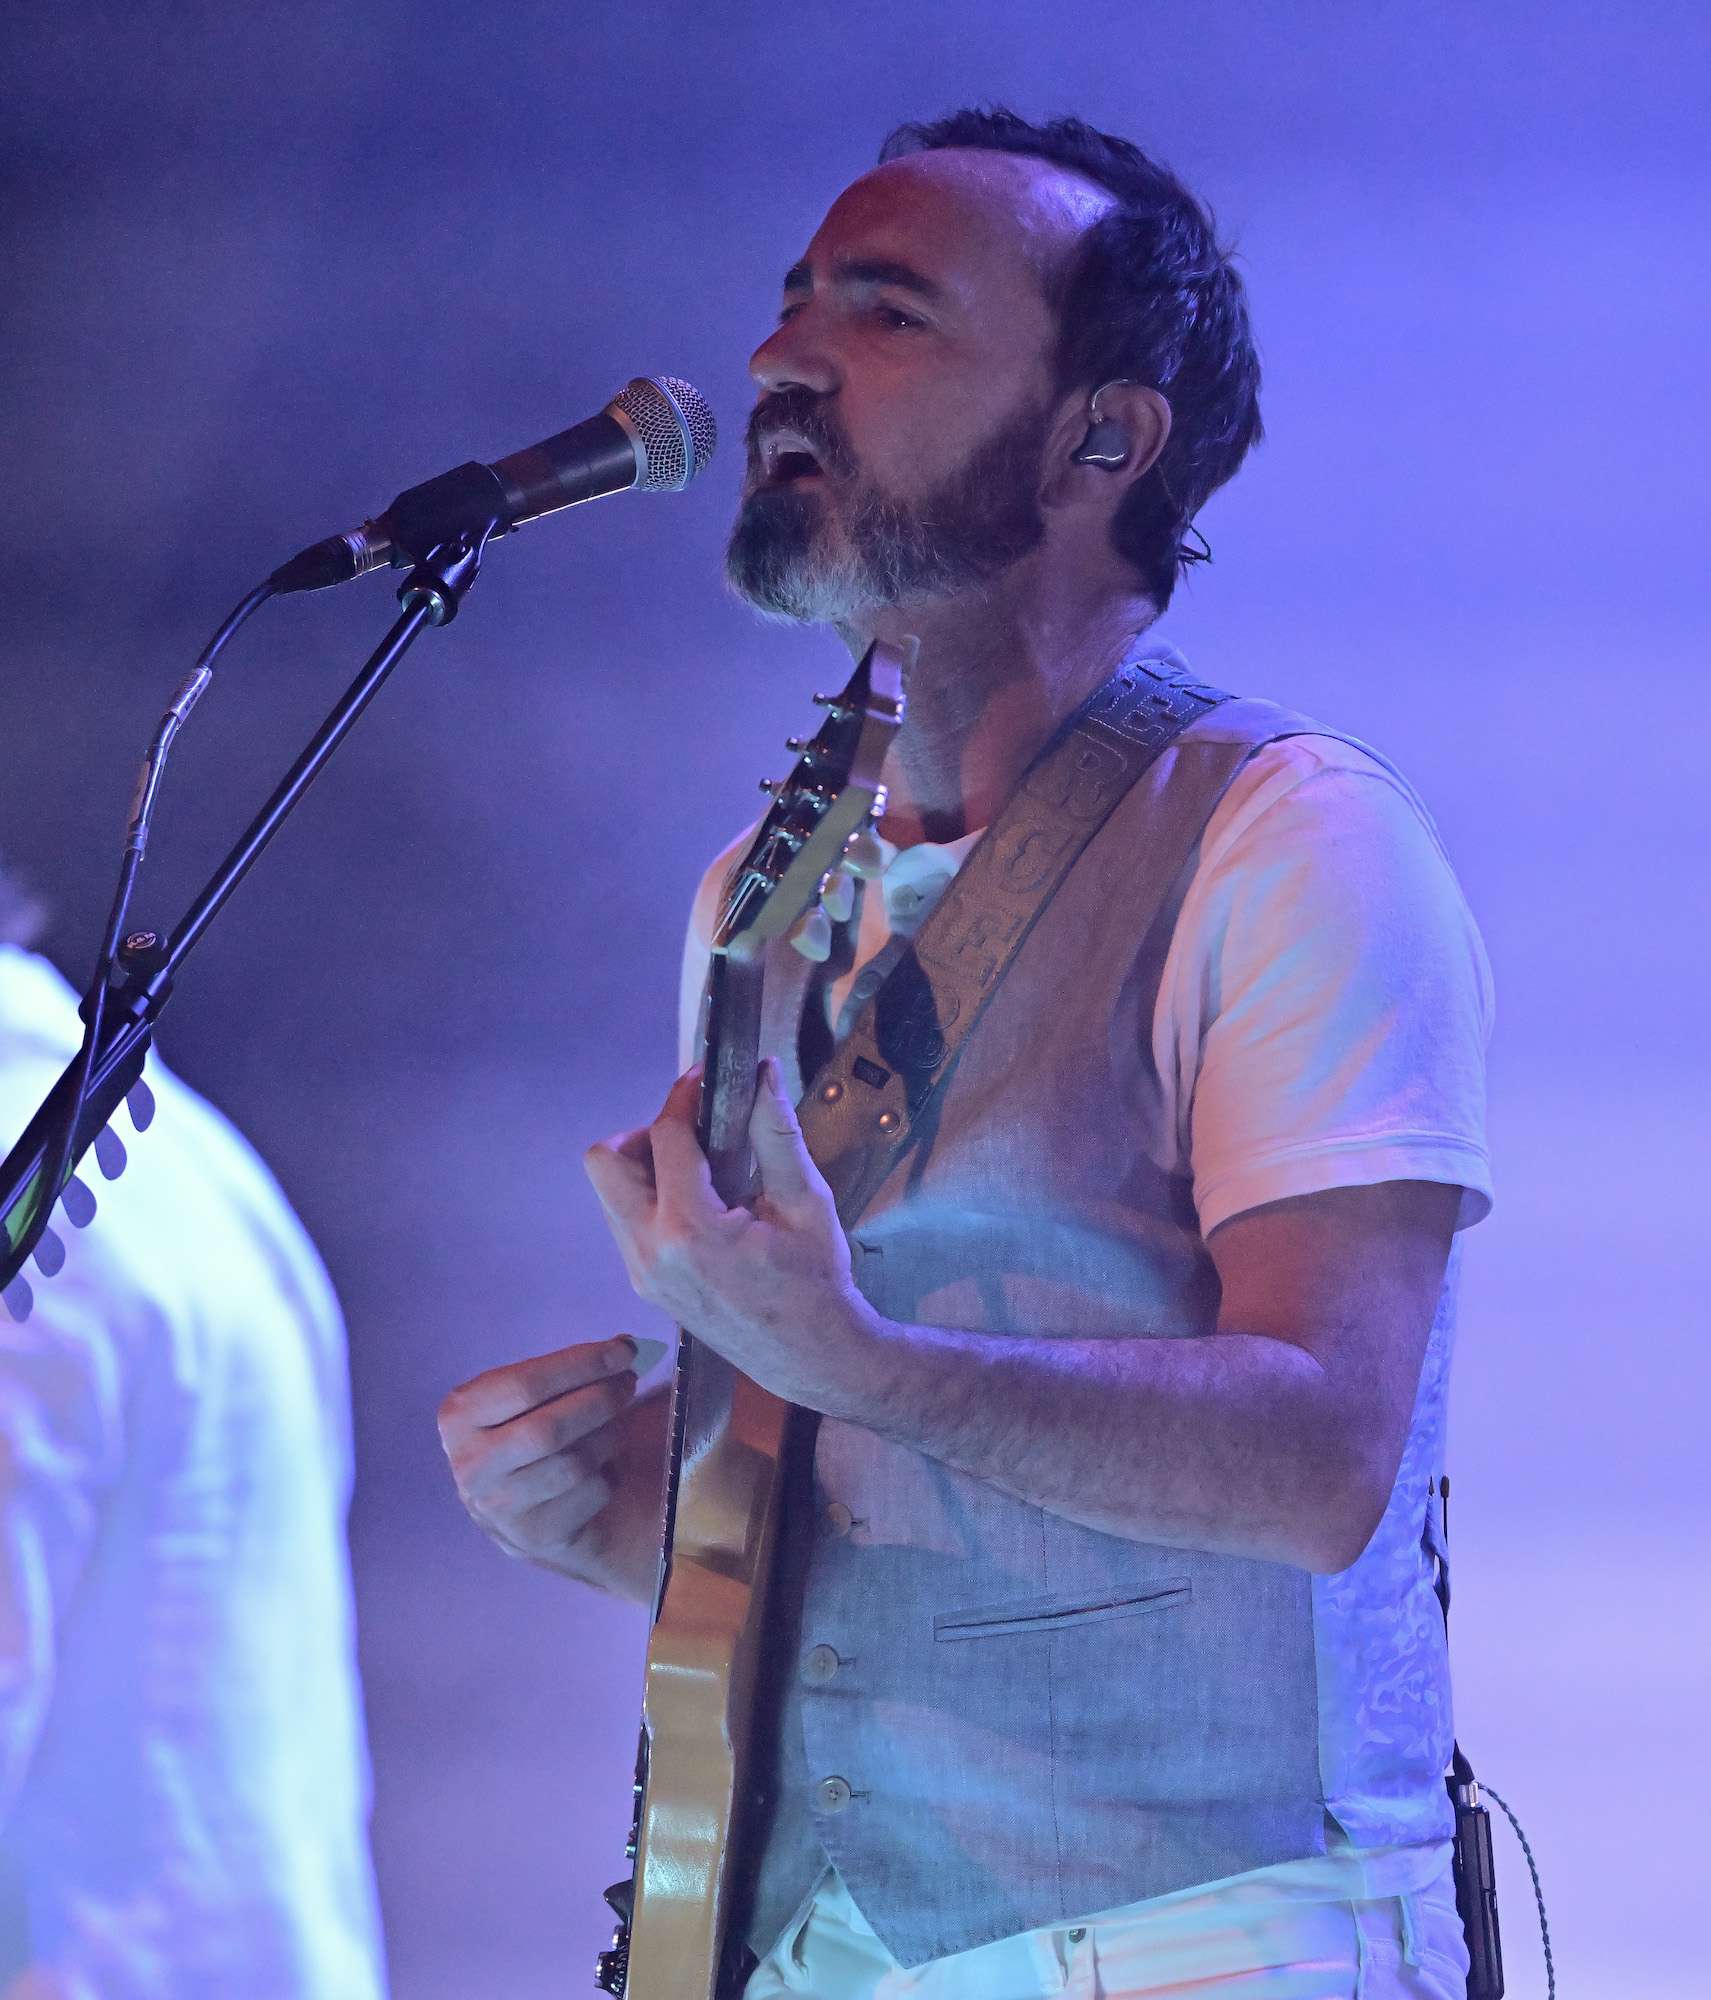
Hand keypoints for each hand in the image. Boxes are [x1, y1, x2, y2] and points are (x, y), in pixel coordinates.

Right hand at [437, 1335, 653, 1589]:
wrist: (528, 1510)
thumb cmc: (532, 1432)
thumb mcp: (528, 1399)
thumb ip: (566, 1372)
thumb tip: (624, 1347)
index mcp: (460, 1416)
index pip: (526, 1383)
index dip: (582, 1364)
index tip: (624, 1350)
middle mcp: (470, 1465)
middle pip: (550, 1427)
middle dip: (601, 1399)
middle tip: (628, 1383)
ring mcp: (498, 1508)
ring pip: (575, 1463)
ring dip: (609, 1436)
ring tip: (614, 1424)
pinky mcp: (533, 1536)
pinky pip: (590, 1494)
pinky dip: (609, 1474)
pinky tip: (601, 1467)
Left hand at [583, 1059, 879, 1410]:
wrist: (811, 1357)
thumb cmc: (817, 1283)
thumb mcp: (806, 1202)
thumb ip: (776, 1133)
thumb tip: (764, 1072)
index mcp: (691, 1231)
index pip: (665, 1137)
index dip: (684, 1097)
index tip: (707, 1078)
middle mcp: (651, 1253)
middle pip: (605, 1162)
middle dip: (645, 1133)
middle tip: (694, 1133)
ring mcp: (641, 1274)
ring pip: (609, 1192)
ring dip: (645, 1165)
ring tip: (702, 1167)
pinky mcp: (644, 1285)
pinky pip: (625, 1221)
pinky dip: (651, 1197)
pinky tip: (700, 1202)